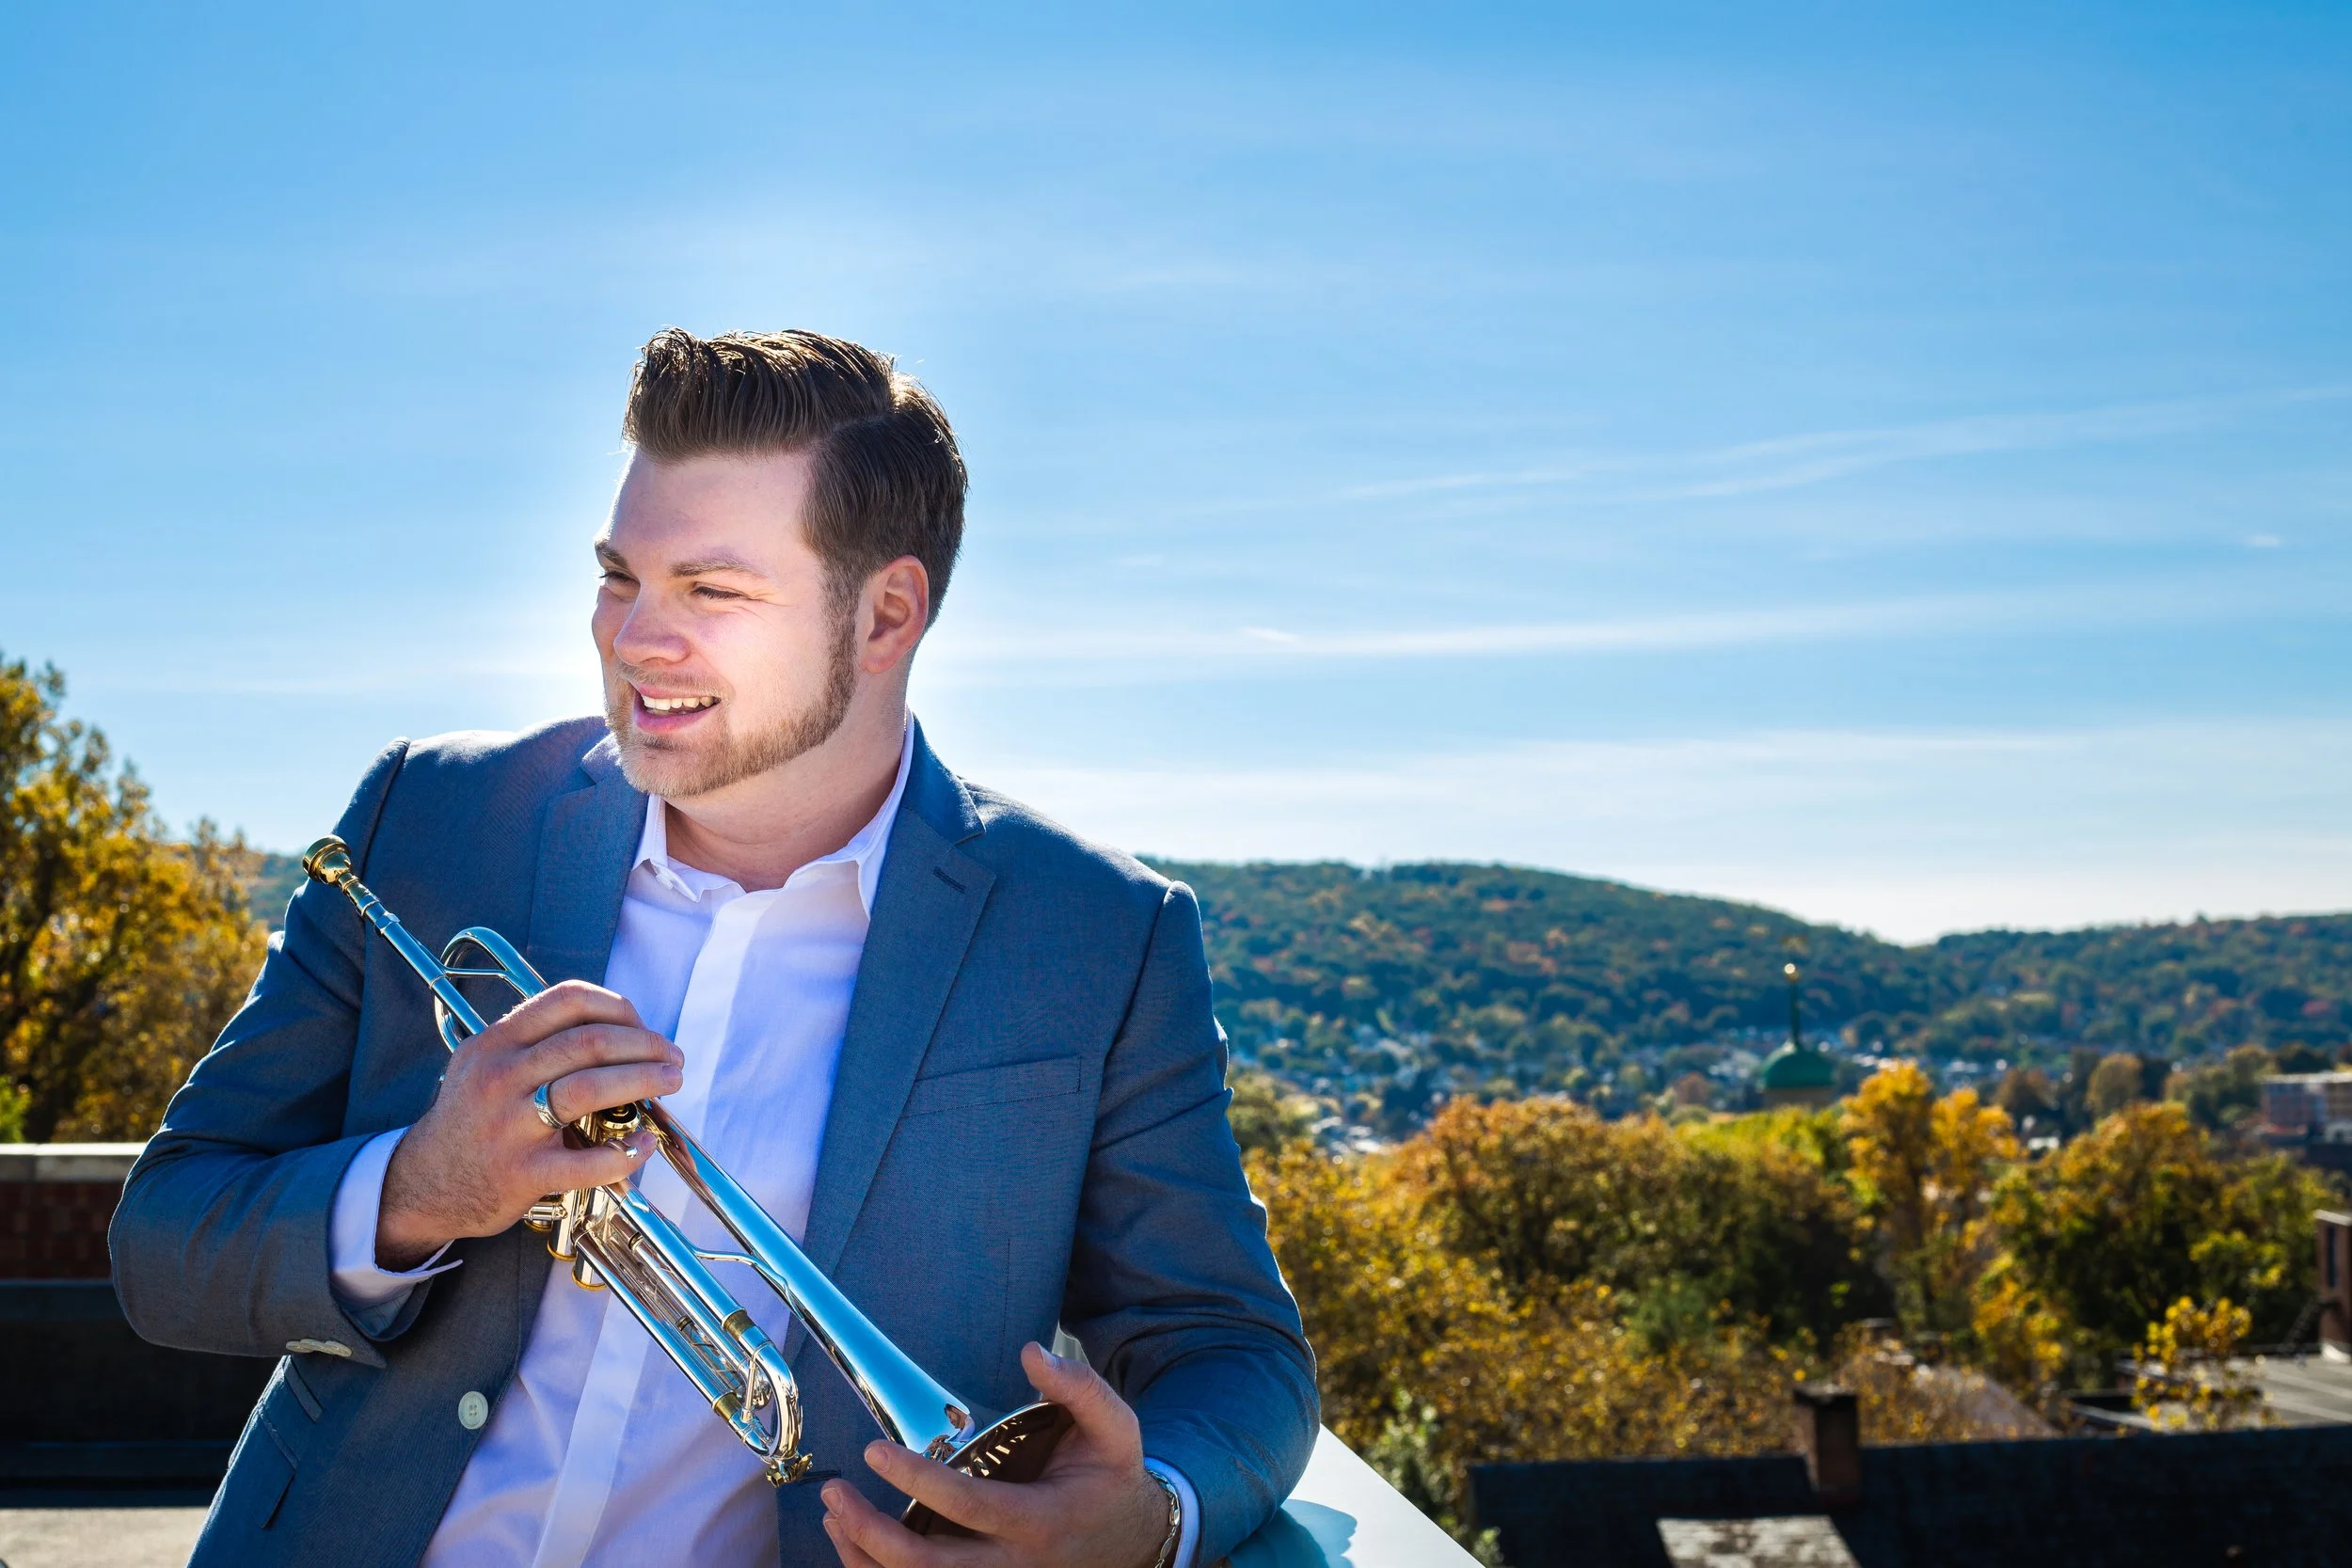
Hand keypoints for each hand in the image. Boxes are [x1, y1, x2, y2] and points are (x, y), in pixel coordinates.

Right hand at [376, 980, 680, 1268]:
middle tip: (673, 1058)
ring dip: (644, 1080)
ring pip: (590, 1088)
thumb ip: (538, 1042)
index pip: (567, 1001)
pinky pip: (587, 1160)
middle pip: (589, 1042)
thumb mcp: (487, 1064)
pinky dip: (627, 1151)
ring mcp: (510, 1126)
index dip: (618, 1008)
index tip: (643, 1025)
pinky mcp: (522, 1174)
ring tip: (670, 1082)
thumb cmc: (472, 1120)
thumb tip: (619, 1031)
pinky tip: (645, 1144)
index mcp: (497, 1042)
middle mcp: (501, 1076)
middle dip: (645, 1045)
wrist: (423, 1184)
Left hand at [821, 1343, 1171, 1567]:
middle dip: (871, 1534)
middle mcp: (1013, 1566)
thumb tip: (1034, 1353)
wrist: (1134, 1540)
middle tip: (835, 1492)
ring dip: (864, 1558)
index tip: (875, 1452)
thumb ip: (1080, 1387)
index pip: (968, 1507)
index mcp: (1040, 1522)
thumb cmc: (1112, 1477)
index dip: (917, 1481)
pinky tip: (853, 1542)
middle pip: (928, 1567)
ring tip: (834, 1514)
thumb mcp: (1115, 1427)